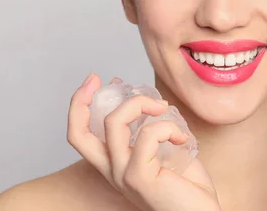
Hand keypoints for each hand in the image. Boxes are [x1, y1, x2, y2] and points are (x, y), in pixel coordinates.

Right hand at [67, 74, 220, 210]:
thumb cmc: (189, 187)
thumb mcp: (166, 149)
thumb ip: (153, 128)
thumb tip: (146, 99)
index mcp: (116, 163)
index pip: (81, 135)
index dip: (81, 105)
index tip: (96, 81)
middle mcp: (113, 171)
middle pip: (78, 133)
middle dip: (81, 99)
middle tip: (99, 78)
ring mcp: (123, 175)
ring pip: (115, 122)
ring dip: (142, 103)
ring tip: (164, 108)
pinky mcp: (139, 177)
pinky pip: (147, 134)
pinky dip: (168, 127)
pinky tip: (182, 138)